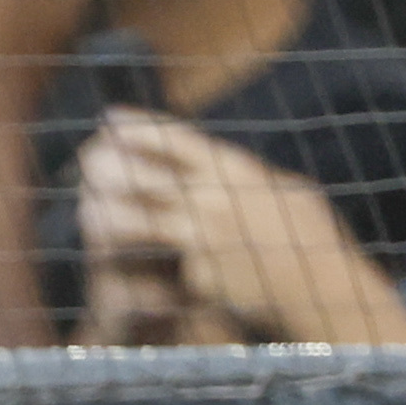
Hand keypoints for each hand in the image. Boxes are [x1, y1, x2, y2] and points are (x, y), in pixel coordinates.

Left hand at [76, 107, 398, 339]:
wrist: (324, 288)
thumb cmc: (311, 236)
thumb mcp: (285, 191)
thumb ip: (245, 177)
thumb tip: (218, 161)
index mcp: (239, 171)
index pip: (179, 140)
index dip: (140, 127)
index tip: (109, 117)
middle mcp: (215, 200)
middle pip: (147, 176)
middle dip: (111, 165)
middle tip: (81, 156)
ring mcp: (203, 239)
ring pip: (137, 222)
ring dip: (107, 216)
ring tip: (82, 212)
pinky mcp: (196, 275)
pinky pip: (159, 266)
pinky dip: (138, 264)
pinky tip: (112, 262)